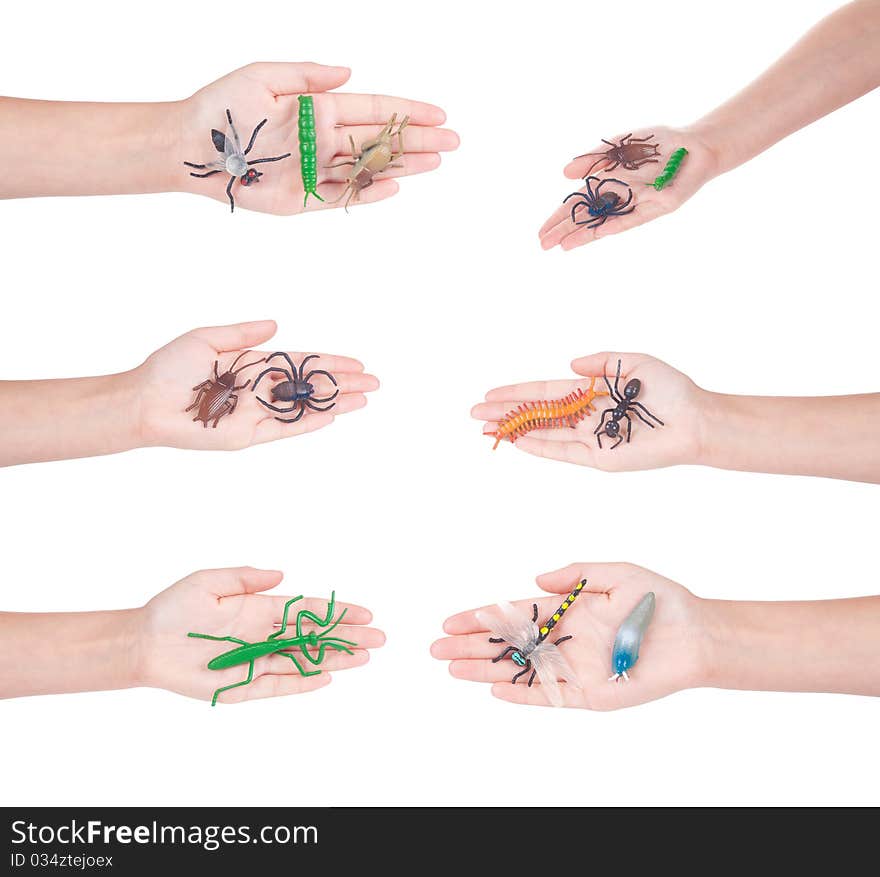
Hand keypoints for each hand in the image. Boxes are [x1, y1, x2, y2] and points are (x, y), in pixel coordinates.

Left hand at [134, 319, 377, 449]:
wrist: (144, 402)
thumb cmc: (168, 368)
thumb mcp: (206, 339)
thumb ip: (243, 334)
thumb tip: (277, 326)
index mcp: (253, 364)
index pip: (300, 363)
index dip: (329, 362)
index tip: (356, 363)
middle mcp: (259, 390)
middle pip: (310, 386)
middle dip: (343, 384)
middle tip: (374, 383)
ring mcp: (255, 414)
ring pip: (304, 408)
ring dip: (334, 404)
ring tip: (364, 400)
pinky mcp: (246, 436)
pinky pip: (284, 428)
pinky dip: (307, 423)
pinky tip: (331, 416)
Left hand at [136, 567, 384, 703]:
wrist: (144, 643)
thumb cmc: (174, 609)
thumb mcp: (208, 581)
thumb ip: (245, 578)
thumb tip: (282, 575)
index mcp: (259, 609)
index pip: (308, 610)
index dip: (337, 611)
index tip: (365, 612)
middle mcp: (264, 634)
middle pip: (315, 637)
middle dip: (348, 637)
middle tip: (380, 638)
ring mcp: (256, 660)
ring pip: (305, 660)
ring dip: (335, 659)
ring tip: (365, 658)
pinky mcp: (242, 685)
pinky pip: (278, 684)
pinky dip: (302, 682)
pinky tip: (327, 677)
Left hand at [180, 62, 458, 213]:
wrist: (193, 147)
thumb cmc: (222, 107)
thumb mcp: (263, 75)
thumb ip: (307, 76)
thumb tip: (348, 73)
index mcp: (318, 108)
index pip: (373, 109)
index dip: (406, 111)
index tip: (438, 114)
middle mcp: (323, 139)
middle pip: (380, 141)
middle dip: (417, 140)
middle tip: (453, 142)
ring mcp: (316, 170)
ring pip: (368, 169)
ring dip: (403, 166)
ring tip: (436, 162)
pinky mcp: (304, 199)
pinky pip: (343, 197)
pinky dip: (368, 194)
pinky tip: (394, 187)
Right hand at [431, 562, 704, 709]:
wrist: (697, 636)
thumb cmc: (660, 600)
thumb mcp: (617, 573)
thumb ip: (576, 573)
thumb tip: (535, 577)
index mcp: (567, 610)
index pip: (513, 614)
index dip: (481, 617)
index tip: (451, 618)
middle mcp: (565, 640)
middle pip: (508, 645)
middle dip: (471, 646)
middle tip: (436, 647)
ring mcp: (575, 669)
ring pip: (520, 671)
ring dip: (485, 671)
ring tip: (452, 669)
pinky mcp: (591, 694)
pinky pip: (550, 697)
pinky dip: (522, 695)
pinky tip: (495, 691)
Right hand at [471, 352, 705, 470]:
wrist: (694, 420)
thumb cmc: (670, 389)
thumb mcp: (634, 362)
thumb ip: (601, 363)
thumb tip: (569, 365)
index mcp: (592, 391)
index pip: (545, 391)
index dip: (518, 392)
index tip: (491, 393)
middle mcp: (586, 415)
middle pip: (537, 413)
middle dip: (506, 413)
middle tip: (475, 414)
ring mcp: (591, 438)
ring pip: (544, 433)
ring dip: (515, 430)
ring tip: (487, 428)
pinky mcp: (600, 457)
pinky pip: (563, 452)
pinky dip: (540, 447)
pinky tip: (518, 441)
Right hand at [539, 126, 717, 250]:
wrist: (696, 144)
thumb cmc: (660, 144)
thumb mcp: (620, 147)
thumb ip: (594, 159)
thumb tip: (565, 173)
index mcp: (610, 186)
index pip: (578, 204)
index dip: (559, 218)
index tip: (541, 232)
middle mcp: (622, 200)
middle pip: (587, 217)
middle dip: (564, 230)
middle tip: (543, 244)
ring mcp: (640, 205)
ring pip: (606, 222)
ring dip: (584, 234)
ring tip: (563, 246)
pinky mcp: (661, 206)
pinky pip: (636, 217)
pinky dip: (617, 223)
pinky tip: (600, 232)